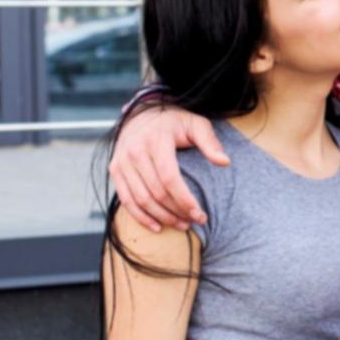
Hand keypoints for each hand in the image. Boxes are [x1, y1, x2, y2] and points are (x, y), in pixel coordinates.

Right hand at [109, 105, 227, 231]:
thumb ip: (210, 142)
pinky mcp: (115, 170)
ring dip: (162, 217)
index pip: (169, 178)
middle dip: (177, 211)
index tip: (200, 214)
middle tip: (195, 221)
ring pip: (141, 199)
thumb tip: (225, 162)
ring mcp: (122, 162)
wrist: (142, 113)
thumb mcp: (196, 124)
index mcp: (156, 140)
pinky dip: (140, 216)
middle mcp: (134, 152)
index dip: (184, 199)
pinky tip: (157, 226)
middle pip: (156, 192)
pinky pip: (126, 200)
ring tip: (182, 225)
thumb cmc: (174, 122)